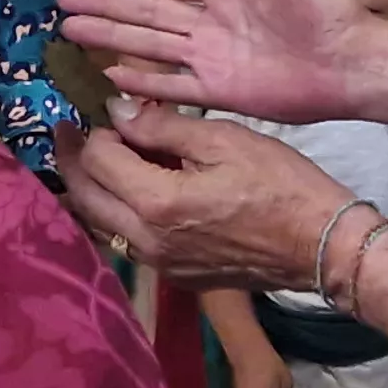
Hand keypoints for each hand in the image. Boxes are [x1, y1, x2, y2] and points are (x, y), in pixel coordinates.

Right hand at [58, 0, 372, 122]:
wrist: (355, 60)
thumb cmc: (334, 7)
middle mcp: (209, 23)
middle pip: (145, 13)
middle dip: (104, 7)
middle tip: (64, 4)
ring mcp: (211, 58)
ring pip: (148, 46)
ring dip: (110, 38)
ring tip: (71, 33)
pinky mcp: (220, 91)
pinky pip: (172, 87)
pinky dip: (141, 82)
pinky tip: (109, 75)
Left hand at [64, 103, 344, 292]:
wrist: (321, 245)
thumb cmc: (281, 184)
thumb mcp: (224, 139)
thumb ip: (164, 126)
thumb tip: (119, 113)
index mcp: (157, 202)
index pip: (99, 161)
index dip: (95, 131)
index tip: (102, 111)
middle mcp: (147, 241)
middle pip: (86, 199)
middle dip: (72, 161)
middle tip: (66, 132)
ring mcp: (160, 264)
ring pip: (101, 226)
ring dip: (89, 191)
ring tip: (89, 160)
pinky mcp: (176, 276)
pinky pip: (127, 243)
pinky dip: (116, 213)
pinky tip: (127, 192)